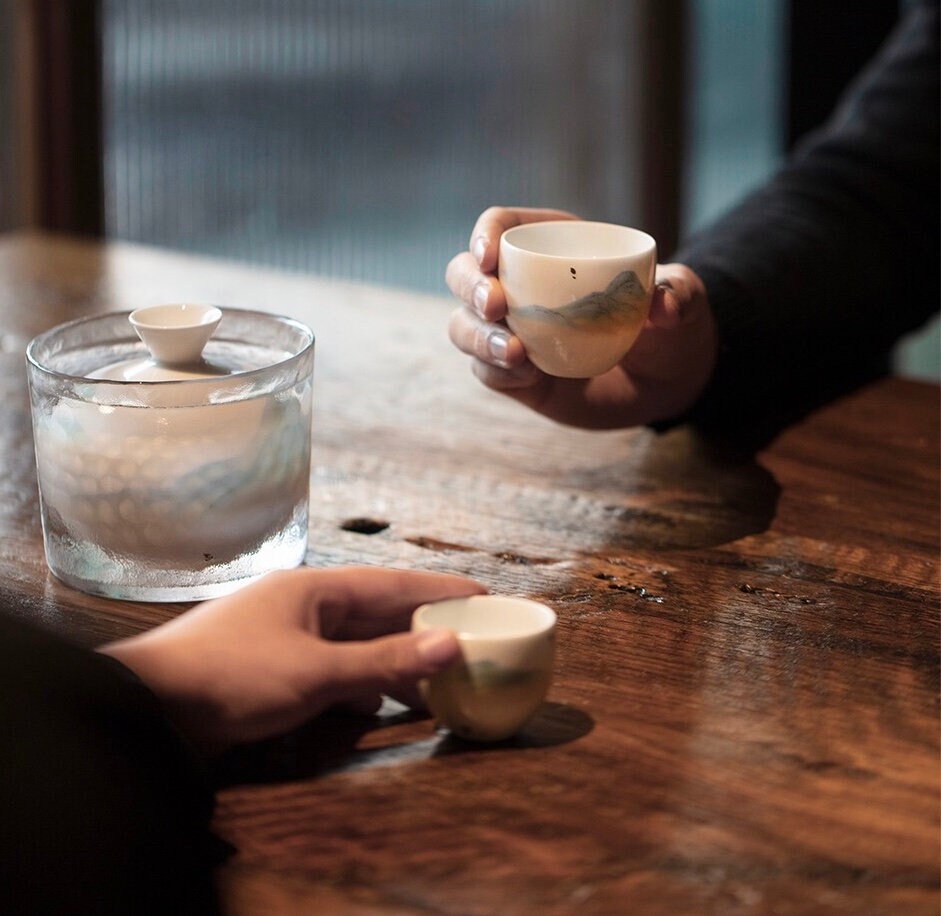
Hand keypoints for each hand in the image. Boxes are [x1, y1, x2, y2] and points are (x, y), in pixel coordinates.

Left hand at [99, 567, 486, 754]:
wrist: (149, 707)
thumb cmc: (234, 676)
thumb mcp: (316, 671)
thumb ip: (384, 662)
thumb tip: (452, 646)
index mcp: (315, 589)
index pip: (392, 585)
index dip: (439, 590)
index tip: (482, 593)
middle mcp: (305, 607)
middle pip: (378, 614)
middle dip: (423, 629)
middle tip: (472, 639)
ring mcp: (289, 639)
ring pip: (357, 645)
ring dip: (396, 661)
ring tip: (440, 675)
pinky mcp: (276, 672)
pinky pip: (334, 671)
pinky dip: (363, 684)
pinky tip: (382, 701)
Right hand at [446, 206, 718, 427]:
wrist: (665, 383)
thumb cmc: (669, 327)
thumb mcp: (684, 302)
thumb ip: (679, 294)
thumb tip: (663, 303)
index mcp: (553, 247)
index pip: (501, 227)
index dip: (485, 234)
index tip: (491, 257)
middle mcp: (520, 286)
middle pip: (466, 274)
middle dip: (470, 286)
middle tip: (496, 305)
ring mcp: (512, 332)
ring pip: (464, 325)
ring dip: (477, 336)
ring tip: (514, 352)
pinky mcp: (514, 374)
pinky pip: (486, 369)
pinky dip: (495, 370)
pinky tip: (524, 374)